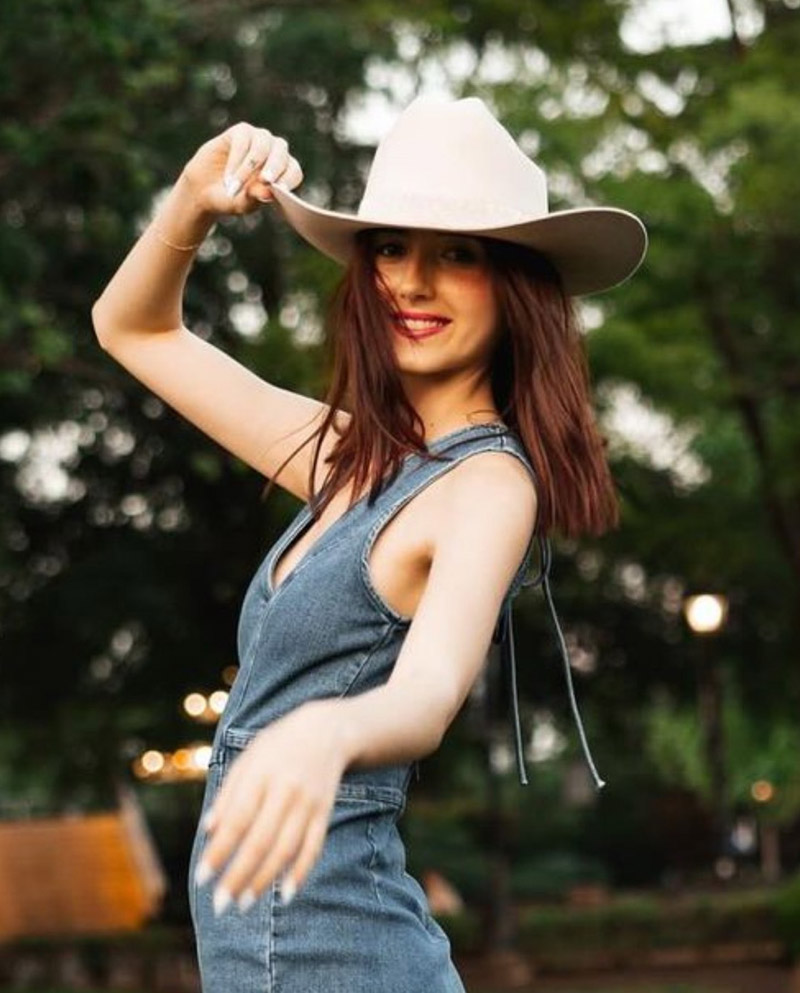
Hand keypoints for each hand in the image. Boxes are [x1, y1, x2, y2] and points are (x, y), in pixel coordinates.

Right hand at [182, 121, 303, 217]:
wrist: (204, 189)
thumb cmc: (231, 198)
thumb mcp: (243, 203)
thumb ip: (255, 197)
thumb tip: (268, 192)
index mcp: (283, 172)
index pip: (293, 171)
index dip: (289, 178)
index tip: (282, 190)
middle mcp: (274, 152)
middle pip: (281, 154)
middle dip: (273, 167)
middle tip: (265, 180)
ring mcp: (259, 139)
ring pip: (262, 146)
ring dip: (248, 168)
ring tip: (234, 187)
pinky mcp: (242, 131)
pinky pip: (243, 140)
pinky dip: (235, 161)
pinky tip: (228, 178)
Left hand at [195, 699, 347, 913]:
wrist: (326, 731)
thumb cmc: (277, 746)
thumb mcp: (248, 759)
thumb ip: (228, 794)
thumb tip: (207, 831)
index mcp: (261, 774)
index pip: (237, 820)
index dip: (219, 851)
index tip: (201, 879)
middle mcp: (286, 790)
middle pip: (261, 840)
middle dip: (239, 876)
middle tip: (220, 905)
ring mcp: (308, 802)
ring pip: (286, 849)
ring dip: (265, 880)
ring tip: (244, 904)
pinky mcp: (325, 812)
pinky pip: (313, 847)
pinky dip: (301, 872)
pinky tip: (286, 894)